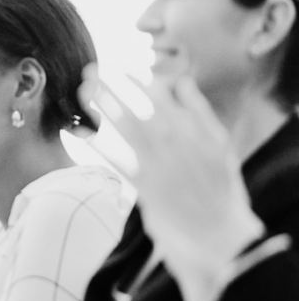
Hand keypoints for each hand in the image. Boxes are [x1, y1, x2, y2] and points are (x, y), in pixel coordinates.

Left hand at [80, 68, 263, 275]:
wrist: (219, 230)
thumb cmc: (220, 187)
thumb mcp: (220, 144)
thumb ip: (200, 111)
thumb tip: (182, 82)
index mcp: (193, 130)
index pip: (161, 96)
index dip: (138, 81)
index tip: (122, 70)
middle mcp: (174, 143)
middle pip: (137, 107)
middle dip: (112, 87)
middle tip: (91, 70)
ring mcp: (158, 164)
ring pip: (125, 128)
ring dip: (102, 106)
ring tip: (83, 91)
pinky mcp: (144, 186)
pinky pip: (115, 160)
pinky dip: (97, 145)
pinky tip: (80, 131)